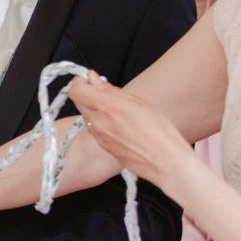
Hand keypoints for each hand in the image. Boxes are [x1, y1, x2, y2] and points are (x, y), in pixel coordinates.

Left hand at [67, 71, 192, 188]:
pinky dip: (101, 123)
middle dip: (88, 94)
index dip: (80, 82)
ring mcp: (99, 137)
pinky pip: (95, 129)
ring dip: (95, 109)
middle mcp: (98, 122)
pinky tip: (120, 125)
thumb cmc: (159, 131)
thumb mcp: (139, 102)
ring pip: (87, 116)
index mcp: (107, 107)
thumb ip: (111, 90)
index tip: (90, 80)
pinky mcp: (103, 147)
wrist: (165, 162)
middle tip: (106, 93)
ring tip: (117, 111)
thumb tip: (93, 78)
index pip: (76, 90)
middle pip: (79, 102)